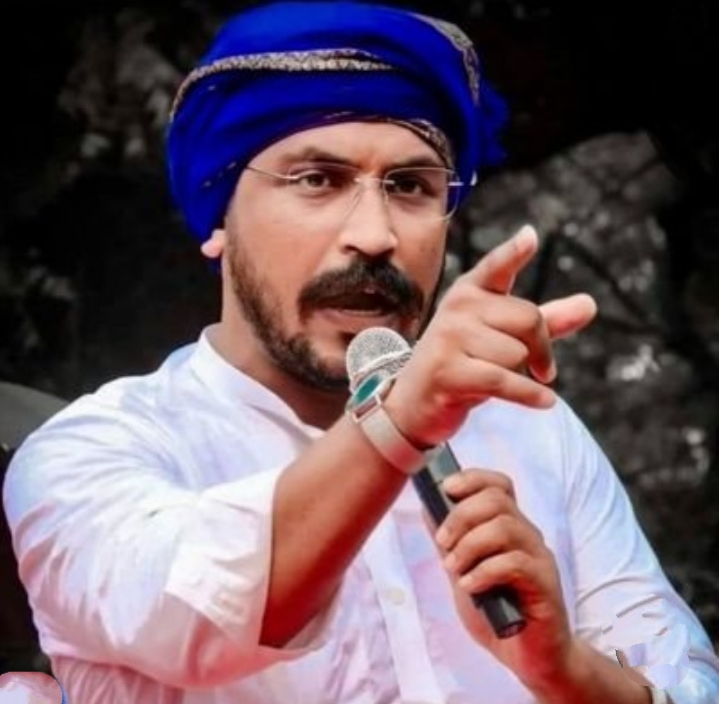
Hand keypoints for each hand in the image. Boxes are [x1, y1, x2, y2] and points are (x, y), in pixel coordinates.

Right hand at [384, 224, 596, 447]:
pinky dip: (529, 394)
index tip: (530, 238)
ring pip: (516, 355)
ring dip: (519, 377)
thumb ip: (545, 321)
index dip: (513, 253)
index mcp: (470, 292)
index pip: (496, 268)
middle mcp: (457, 308)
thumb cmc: (464, 364)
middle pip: (529, 319)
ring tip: (492, 381)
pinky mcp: (447, 370)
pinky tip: (545, 401)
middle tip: (541, 369)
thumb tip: (590, 303)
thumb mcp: (502, 337)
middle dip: (541, 350)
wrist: (414, 403)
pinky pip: (504, 379)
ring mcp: (449, 337)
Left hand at [433, 468, 575, 690]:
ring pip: (505, 526)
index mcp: (509, 527)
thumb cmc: (497, 612)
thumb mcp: (463, 572)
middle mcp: (528, 535)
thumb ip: (450, 543)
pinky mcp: (545, 584)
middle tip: (442, 542)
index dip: (473, 478)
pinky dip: (484, 571)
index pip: (499, 485)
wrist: (530, 658)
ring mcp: (539, 558)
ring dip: (470, 544)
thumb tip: (428, 508)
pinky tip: (470, 586)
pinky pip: (515, 562)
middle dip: (461, 515)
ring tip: (453, 568)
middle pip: (498, 499)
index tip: (445, 489)